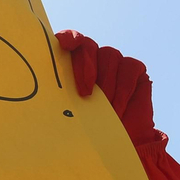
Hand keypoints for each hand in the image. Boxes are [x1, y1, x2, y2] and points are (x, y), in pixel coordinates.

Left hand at [54, 29, 158, 145]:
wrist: (121, 141)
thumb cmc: (91, 127)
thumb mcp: (71, 110)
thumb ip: (62, 94)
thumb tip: (45, 86)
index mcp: (72, 64)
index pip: (69, 41)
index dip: (68, 37)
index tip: (64, 44)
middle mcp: (93, 57)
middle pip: (88, 46)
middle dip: (85, 66)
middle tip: (84, 93)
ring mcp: (114, 61)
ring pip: (109, 55)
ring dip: (106, 84)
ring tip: (105, 109)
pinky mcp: (135, 69)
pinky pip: (129, 68)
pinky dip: (123, 89)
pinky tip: (118, 108)